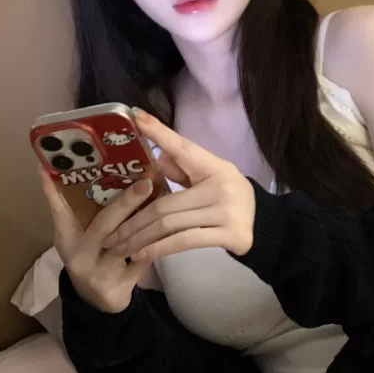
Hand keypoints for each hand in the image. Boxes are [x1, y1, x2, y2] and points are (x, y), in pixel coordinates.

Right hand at [38, 166, 154, 312]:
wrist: (99, 302)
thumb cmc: (92, 256)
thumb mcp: (79, 236)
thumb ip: (82, 209)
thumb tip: (97, 166)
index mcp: (66, 238)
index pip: (59, 209)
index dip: (54, 188)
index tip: (52, 165)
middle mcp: (79, 255)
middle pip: (102, 225)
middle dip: (125, 202)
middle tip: (145, 182)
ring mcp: (99, 272)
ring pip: (124, 245)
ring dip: (145, 222)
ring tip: (163, 201)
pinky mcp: (119, 286)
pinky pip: (142, 261)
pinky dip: (156, 244)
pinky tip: (171, 229)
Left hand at [104, 110, 254, 263]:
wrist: (265, 226)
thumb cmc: (230, 199)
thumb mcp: (209, 179)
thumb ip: (183, 170)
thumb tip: (156, 156)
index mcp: (215, 166)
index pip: (183, 147)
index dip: (159, 132)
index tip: (136, 117)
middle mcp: (221, 186)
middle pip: (165, 203)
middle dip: (132, 221)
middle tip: (108, 234)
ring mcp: (226, 211)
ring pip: (170, 224)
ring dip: (139, 238)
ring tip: (118, 248)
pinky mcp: (229, 235)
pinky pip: (185, 242)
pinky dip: (159, 249)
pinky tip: (141, 255)